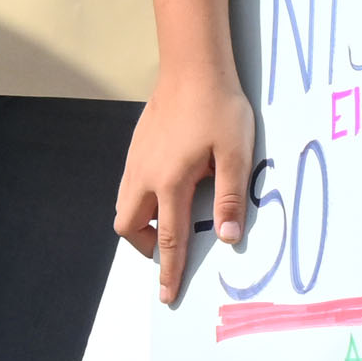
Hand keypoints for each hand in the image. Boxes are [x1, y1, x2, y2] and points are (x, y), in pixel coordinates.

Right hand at [113, 54, 256, 307]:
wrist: (192, 64)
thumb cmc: (218, 107)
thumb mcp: (235, 153)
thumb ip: (231, 197)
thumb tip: (228, 238)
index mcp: (169, 182)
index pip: (167, 239)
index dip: (169, 270)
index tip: (167, 296)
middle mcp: (144, 175)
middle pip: (130, 226)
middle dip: (147, 245)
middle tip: (172, 247)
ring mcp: (136, 158)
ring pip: (126, 204)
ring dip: (143, 221)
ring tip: (172, 219)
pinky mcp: (137, 145)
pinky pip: (131, 184)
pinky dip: (143, 199)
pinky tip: (170, 185)